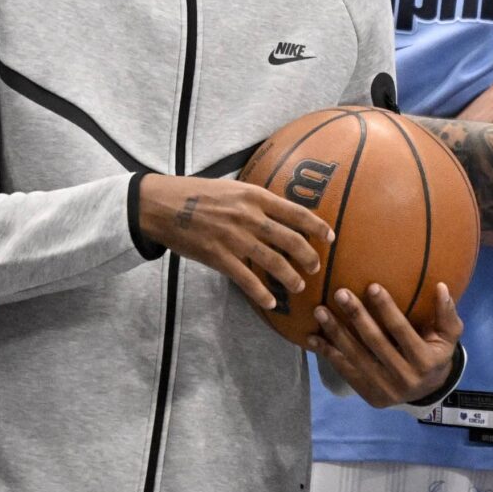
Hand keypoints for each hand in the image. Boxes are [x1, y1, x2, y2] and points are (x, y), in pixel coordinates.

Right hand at [138, 174, 330, 310]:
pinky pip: (247, 280)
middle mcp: (249, 216)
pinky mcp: (219, 256)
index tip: (330, 236)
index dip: (317, 226)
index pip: (295, 212)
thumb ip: (254, 200)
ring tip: (298, 286)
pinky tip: (270, 303)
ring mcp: (234, 238)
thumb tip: (278, 211)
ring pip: (274, 262)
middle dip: (309, 256)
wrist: (162, 205)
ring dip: (291, 278)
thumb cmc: (196, 193)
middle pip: (291, 240)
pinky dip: (262, 294)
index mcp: (254, 196)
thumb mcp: (231, 188)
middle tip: (315, 267)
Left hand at [307, 282, 462, 407]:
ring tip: (320, 311)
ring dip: (336, 333)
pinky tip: (314, 337)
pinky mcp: (370, 395)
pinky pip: (346, 372)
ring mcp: (386, 389)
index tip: (371, 286)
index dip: (387, 309)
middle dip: (356, 316)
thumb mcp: (449, 335)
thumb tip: (440, 286)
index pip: (402, 331)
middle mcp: (405, 378)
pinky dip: (328, 353)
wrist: (428, 391)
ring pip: (356, 357)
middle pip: (375, 343)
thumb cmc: (436, 353)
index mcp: (425, 361)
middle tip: (340, 293)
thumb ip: (446, 313)